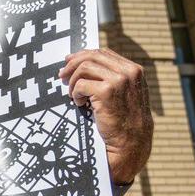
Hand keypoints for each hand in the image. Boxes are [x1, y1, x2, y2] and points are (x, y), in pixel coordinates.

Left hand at [60, 49, 153, 184]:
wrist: (131, 142)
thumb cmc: (123, 120)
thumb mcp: (123, 93)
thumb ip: (111, 77)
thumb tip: (82, 62)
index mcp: (133, 69)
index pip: (103, 53)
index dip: (83, 55)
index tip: (69, 62)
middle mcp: (128, 72)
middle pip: (92, 56)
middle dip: (72, 65)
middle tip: (61, 76)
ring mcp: (119, 80)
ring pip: (84, 68)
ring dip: (73, 81)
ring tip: (73, 95)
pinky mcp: (107, 92)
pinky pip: (80, 85)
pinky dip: (75, 94)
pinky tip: (79, 104)